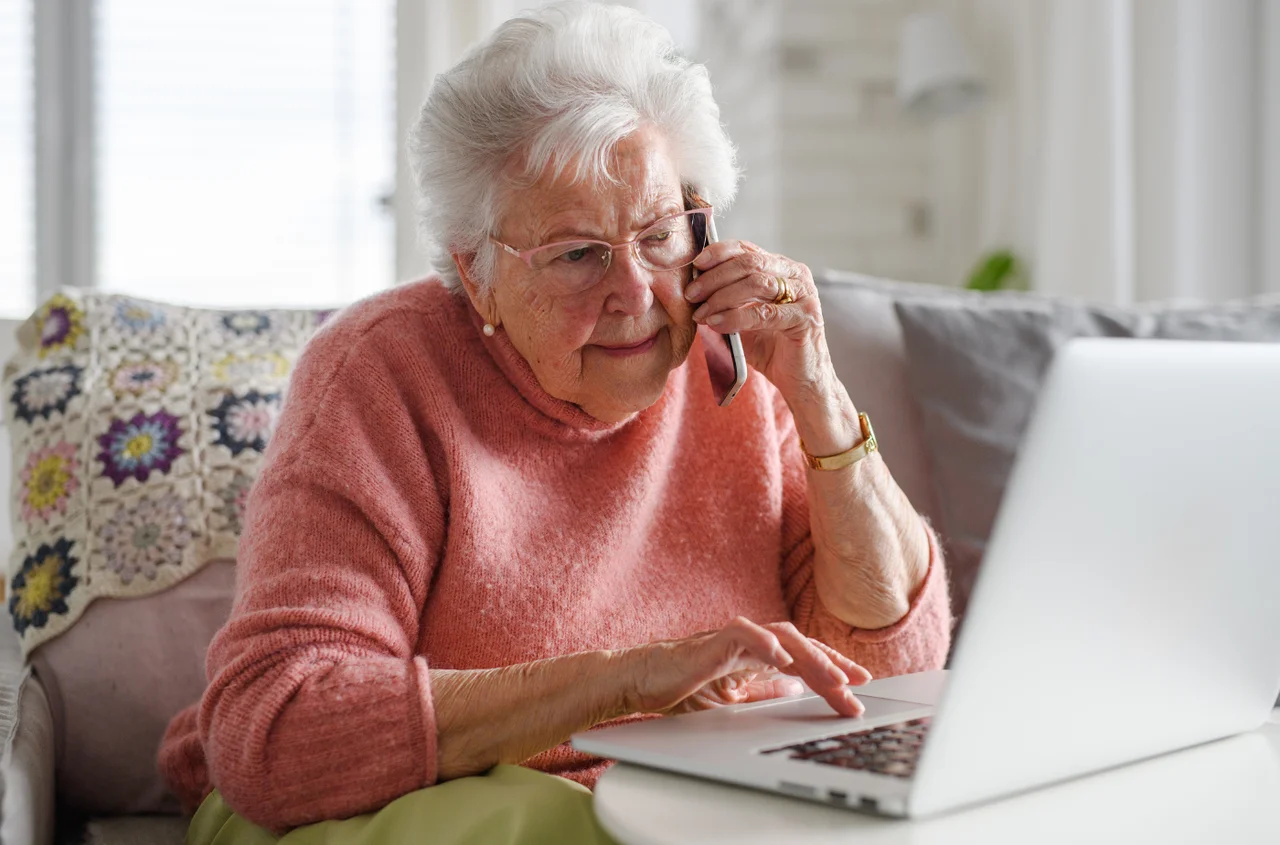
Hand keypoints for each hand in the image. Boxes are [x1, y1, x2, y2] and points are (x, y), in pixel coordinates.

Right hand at [620, 617, 870, 717]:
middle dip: (833, 666)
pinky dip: (765, 644)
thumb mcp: (731, 700)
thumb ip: (762, 692)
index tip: (861, 687)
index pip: (803, 657)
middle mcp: (750, 642)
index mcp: (756, 656)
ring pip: (781, 636)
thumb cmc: (678, 688)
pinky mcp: (711, 642)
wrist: (638, 681)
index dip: (833, 668)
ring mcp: (732, 639)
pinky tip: (784, 660)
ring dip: (811, 657)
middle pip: (802, 645)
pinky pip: (743, 634)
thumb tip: (795, 692)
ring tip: (833, 678)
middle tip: (859, 688)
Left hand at [684, 241, 830, 400]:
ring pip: (757, 283)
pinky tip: (717, 324)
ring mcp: (805, 295)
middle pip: (750, 263)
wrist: (800, 379)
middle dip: (715, 277)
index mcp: (781, 268)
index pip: (747, 249)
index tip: (695, 265)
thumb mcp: (743, 317)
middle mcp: (796, 275)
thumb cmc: (771, 347)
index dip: (719, 253)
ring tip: (702, 313)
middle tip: (692, 294)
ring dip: (722, 297)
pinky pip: (765, 313)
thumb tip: (694, 287)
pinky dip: (737, 317)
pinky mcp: (806, 318)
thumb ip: (727, 299)